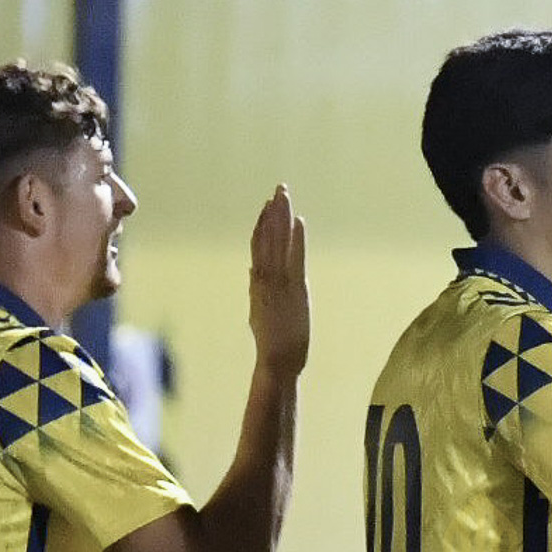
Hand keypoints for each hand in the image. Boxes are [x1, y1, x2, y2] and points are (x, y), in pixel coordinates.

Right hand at [249, 184, 309, 374]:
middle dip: (274, 213)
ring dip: (281, 218)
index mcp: (259, 284)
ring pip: (277, 243)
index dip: (263, 225)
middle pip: (267, 238)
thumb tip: (253, 270)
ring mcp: (278, 284)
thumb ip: (258, 289)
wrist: (277, 362)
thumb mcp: (260, 312)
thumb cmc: (272, 343)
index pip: (259, 247)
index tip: (267, 206)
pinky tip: (298, 222)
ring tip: (284, 196)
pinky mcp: (293, 290)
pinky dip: (295, 239)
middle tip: (279, 189)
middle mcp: (266, 279)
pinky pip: (293, 259)